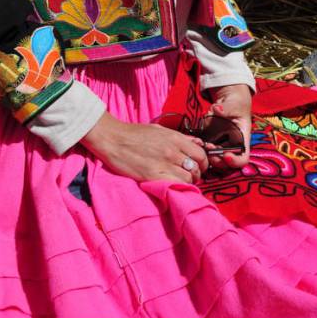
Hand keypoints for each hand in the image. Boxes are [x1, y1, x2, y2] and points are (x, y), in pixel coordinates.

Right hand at [82, 112, 208, 183]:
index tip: (198, 166)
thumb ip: (178, 137)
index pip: (201, 153)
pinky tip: (171, 185)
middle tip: (189, 176)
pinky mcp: (153, 176)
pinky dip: (177, 187)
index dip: (203, 162)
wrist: (113, 139)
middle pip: (197, 167)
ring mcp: (163, 163)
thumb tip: (196, 143)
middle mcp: (172, 150)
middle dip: (197, 174)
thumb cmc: (134, 133)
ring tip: (179, 181)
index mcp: (175, 137)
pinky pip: (175, 185)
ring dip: (187, 182)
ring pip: (188, 178)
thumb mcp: (159, 130)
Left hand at [205, 83, 251, 171]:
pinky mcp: (209, 139)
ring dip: (208, 155)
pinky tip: (198, 141)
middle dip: (217, 160)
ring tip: (204, 144)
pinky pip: (204, 148)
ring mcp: (220, 144)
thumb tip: (218, 109)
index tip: (226, 155)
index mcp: (242, 140)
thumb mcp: (235, 104)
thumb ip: (227, 108)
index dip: (235, 161)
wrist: (228, 100)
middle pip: (226, 163)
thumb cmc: (236, 103)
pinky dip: (200, 147)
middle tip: (210, 148)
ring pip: (214, 157)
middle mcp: (232, 145)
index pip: (243, 158)